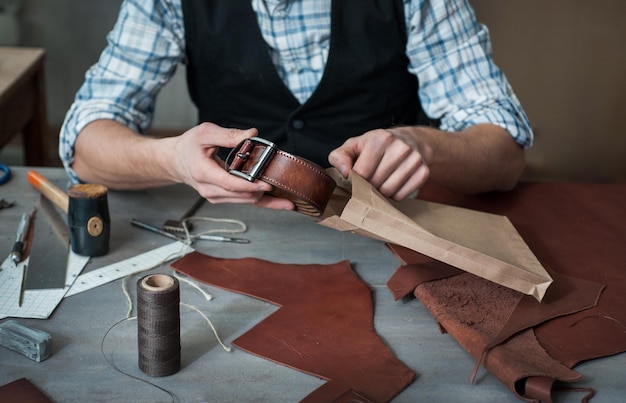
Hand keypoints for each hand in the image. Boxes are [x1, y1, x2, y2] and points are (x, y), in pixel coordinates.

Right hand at [168, 123, 293, 209]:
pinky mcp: (223, 199)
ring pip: (246, 201)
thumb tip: (252, 134)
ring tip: (288, 197)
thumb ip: (228, 134)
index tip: (266, 183)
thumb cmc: (189, 146)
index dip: (250, 185)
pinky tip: (281, 204)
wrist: (175, 162)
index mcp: (204, 173)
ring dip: (266, 198)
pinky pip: (246, 202)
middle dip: (262, 190)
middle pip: (242, 196)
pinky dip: (264, 203)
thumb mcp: (205, 133)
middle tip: (282, 182)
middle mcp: (210, 190)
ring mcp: (216, 197)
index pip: (230, 184)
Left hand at [328, 128, 429, 199]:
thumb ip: (340, 157)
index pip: (361, 173)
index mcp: (380, 139)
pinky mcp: (423, 171)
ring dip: (381, 192)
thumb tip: (346, 173)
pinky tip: (393, 183)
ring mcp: (414, 159)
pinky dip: (395, 195)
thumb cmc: (375, 146)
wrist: (409, 140)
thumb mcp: (354, 146)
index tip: (358, 176)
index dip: (356, 179)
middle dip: (369, 186)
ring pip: (389, 192)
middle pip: (375, 184)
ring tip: (381, 180)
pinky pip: (402, 196)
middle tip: (370, 178)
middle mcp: (400, 147)